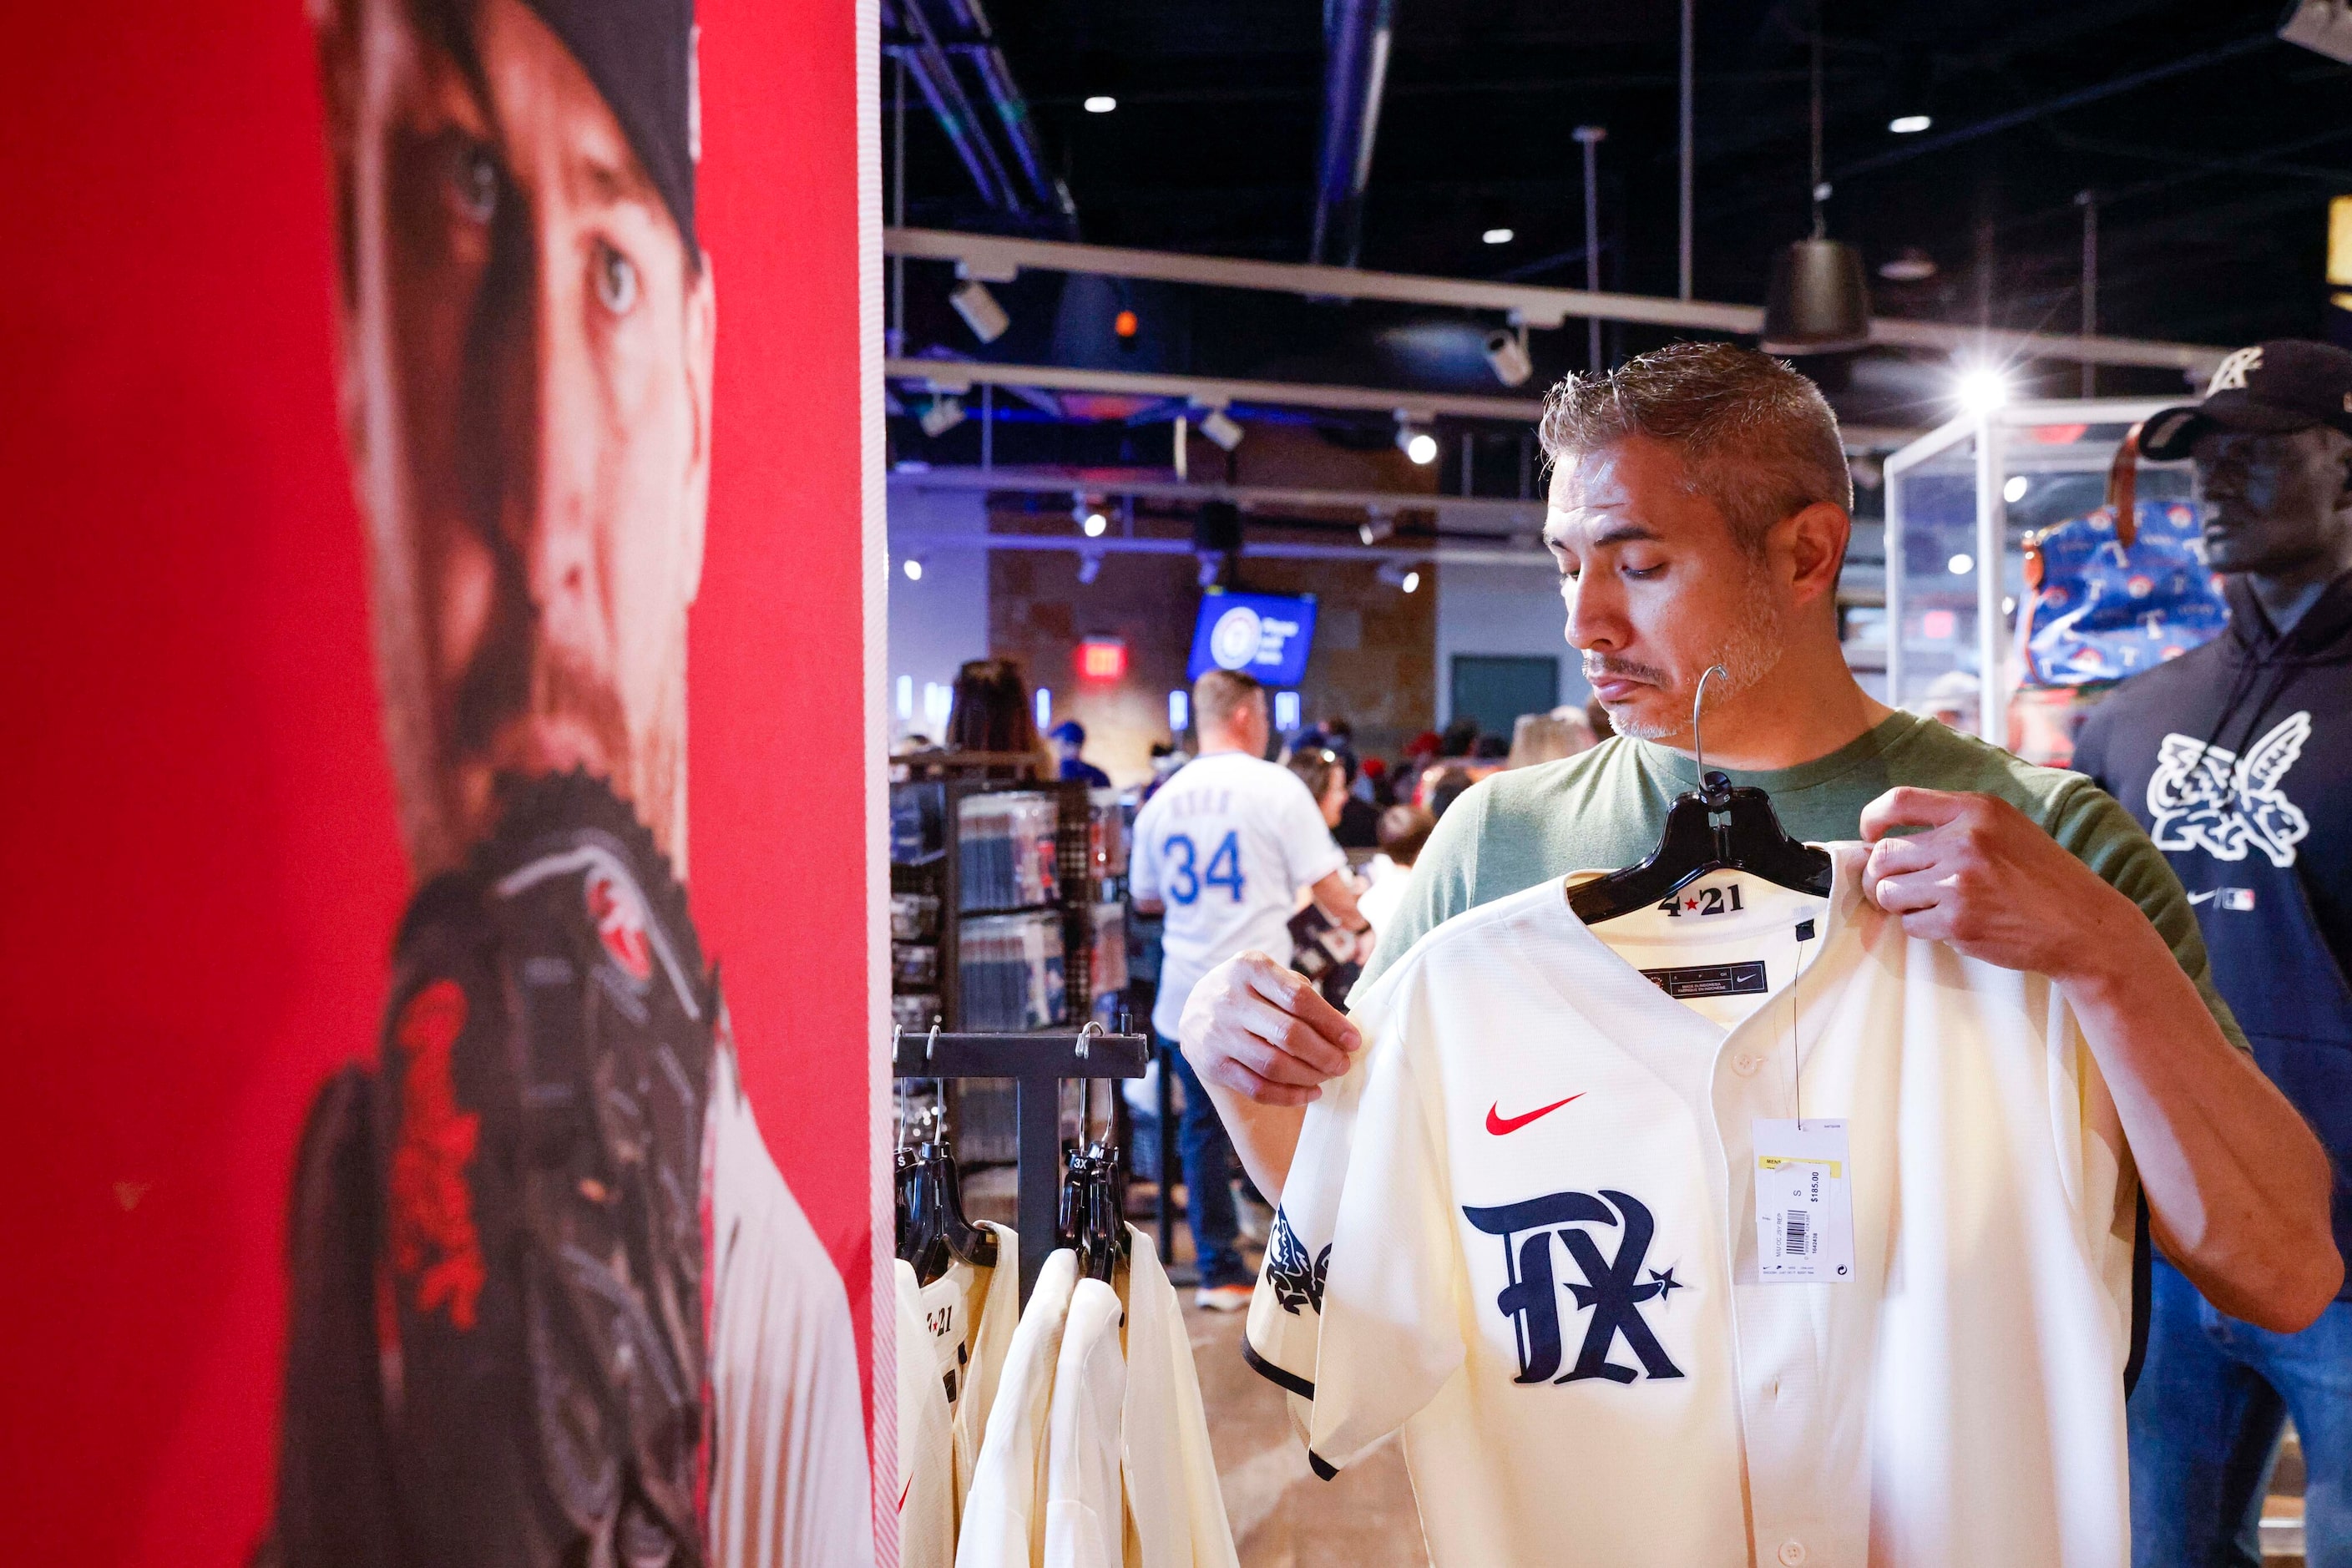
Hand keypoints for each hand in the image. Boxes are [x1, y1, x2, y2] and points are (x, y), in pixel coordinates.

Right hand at [1177, 951, 1361, 1106]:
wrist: (1196, 1009)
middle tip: (1343, 1063)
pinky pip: (1258, 1089)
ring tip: (1327, 1076)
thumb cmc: (1248, 991)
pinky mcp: (1213, 1065)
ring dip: (1309, 1076)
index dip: (1332, 1023)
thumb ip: (1300, 993)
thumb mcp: (1268, 975)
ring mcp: (1217, 1034)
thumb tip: (1340, 1030)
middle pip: (1289, 1034)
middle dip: (1325, 1054)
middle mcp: (1229, 998)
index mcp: (1249, 967)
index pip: (1299, 998)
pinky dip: (1289, 1096)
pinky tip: (1309, 1092)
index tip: (1353, 1040)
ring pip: (1274, 1065)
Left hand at [1858, 788, 2141, 985]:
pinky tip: (1950, 924)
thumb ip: (1955, 825)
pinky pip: (1911, 925)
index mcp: (1977, 809)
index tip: (1869, 836)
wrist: (2084, 926)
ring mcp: (1959, 882)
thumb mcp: (2007, 829)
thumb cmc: (2044, 879)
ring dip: (1898, 904)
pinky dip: (1922, 928)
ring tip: (1925, 906)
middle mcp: (1964, 841)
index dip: (1872, 819)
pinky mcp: (1958, 921)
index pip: (1899, 801)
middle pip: (1883, 856)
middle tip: (1893, 887)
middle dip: (1879, 876)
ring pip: (1888, 893)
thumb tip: (1888, 837)